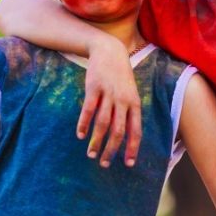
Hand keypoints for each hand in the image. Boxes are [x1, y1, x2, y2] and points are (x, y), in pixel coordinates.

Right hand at [77, 38, 141, 167]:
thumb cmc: (120, 76)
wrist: (110, 51)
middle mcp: (123, 101)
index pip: (136, 131)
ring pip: (103, 123)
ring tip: (90, 154)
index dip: (132, 148)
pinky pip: (88, 110)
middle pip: (118, 131)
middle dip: (111, 150)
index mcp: (134, 104)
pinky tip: (80, 135)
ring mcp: (108, 94)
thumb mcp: (130, 93)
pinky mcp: (94, 88)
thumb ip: (128, 112)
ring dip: (96, 141)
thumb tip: (125, 136)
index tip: (128, 164)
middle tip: (104, 164)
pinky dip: (84, 124)